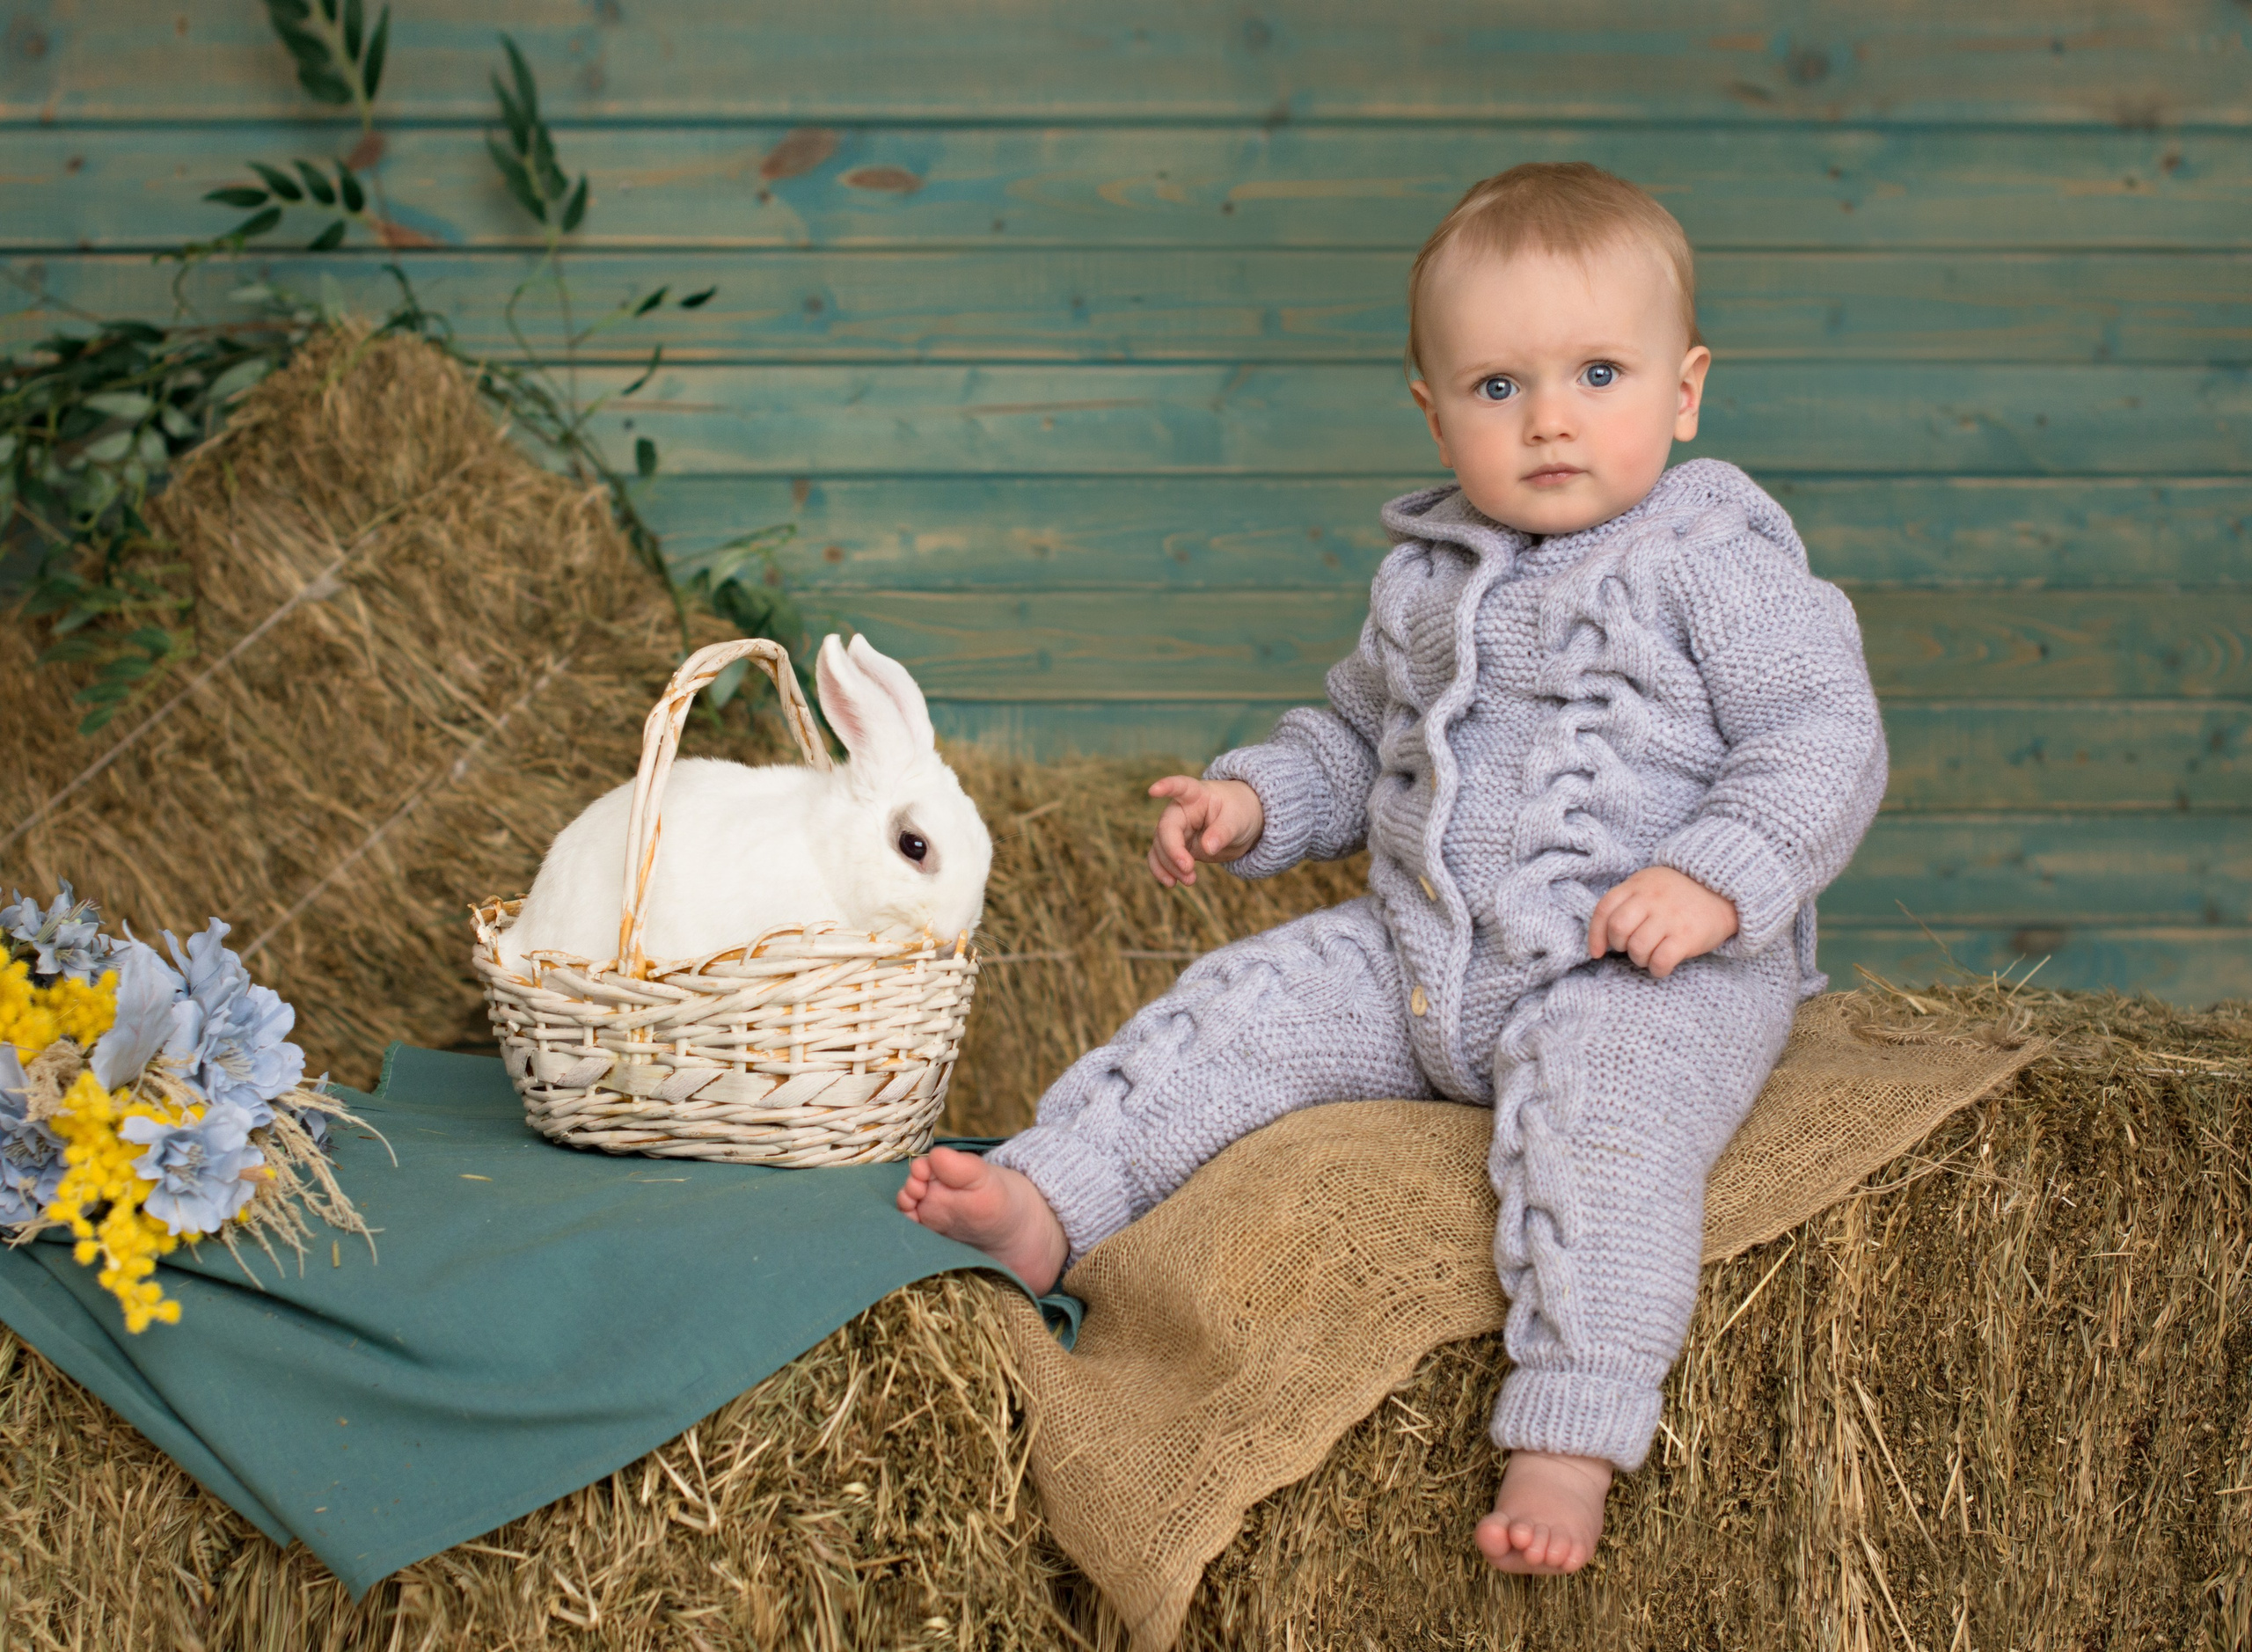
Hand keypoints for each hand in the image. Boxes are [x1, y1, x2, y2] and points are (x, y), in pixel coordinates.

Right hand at [1147, 777, 1263, 887]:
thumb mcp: (1239, 820)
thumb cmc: (1239, 812)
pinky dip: (1163, 871)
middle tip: (1188, 868)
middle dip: (1173, 851)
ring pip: (1161, 847)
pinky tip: (1171, 882)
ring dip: (1170, 866)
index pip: (1180, 787)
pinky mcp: (1177, 846)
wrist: (1240, 824)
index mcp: (1197, 795)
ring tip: (1190, 880)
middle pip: (1166, 828)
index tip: (1153, 790)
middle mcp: (1180, 810)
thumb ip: (1223, 832)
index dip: (1166, 787)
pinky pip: (1161, 858)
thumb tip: (1207, 847)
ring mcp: (1176, 829)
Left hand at [1587, 867, 1737, 978]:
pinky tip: (1662, 965)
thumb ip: (1627, 901)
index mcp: (1637, 885)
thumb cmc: (1680, 892)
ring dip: (1639, 959)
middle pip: (1618, 929)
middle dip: (1619, 945)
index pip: (1604, 910)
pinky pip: (1661, 961)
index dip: (1595, 934)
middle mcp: (1651, 900)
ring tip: (1650, 955)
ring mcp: (1669, 917)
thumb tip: (1603, 935)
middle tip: (1631, 947)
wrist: (1725, 890)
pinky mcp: (1687, 936)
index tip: (1598, 951)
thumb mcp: (1650, 884)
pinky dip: (1657, 969)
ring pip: (1637, 948)